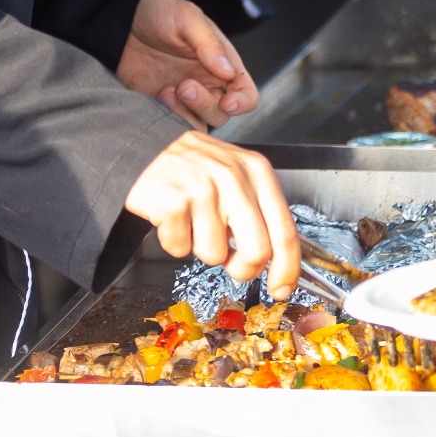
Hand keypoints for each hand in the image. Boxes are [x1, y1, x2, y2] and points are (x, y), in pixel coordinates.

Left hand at [117, 0, 258, 130]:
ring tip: (167, 92)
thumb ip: (208, 43)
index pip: (246, 93)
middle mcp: (207, 83)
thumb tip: (228, 71)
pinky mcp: (161, 105)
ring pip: (200, 123)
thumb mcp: (186, 17)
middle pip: (222, 113)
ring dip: (187, 114)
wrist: (121, 20)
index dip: (242, 103)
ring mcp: (184, 96)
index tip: (226, 102)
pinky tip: (158, 97)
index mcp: (222, 62)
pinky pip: (174, 124)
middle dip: (205, 104)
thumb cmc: (159, 12)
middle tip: (183, 86)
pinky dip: (170, 119)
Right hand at [124, 130, 300, 296]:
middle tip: (230, 262)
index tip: (282, 289)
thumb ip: (260, 211)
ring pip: (214, 255)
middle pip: (257, 252)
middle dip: (243, 269)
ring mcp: (202, 189)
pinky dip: (175, 241)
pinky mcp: (173, 203)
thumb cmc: (196, 168)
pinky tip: (174, 217)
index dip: (287, 269)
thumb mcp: (238, 175)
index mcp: (257, 171)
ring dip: (201, 247)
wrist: (147, 147)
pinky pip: (180, 249)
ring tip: (193, 219)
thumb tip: (279, 262)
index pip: (285, 230)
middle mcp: (233, 178)